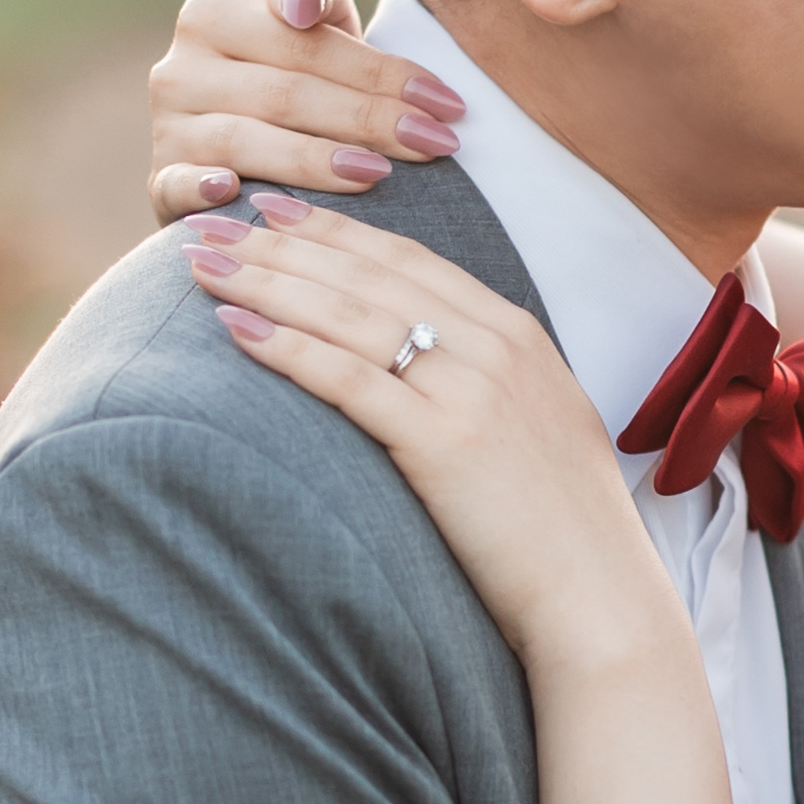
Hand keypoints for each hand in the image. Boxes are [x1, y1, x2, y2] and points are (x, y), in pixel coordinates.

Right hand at [148, 0, 467, 218]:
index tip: (446, 102)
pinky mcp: (160, 180)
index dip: (381, 72)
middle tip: (437, 143)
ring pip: (246, 141)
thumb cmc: (293, 67)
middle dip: (370, 120)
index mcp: (212, 12)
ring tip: (380, 174)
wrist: (246, 138)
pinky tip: (238, 193)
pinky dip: (203, 190)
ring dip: (317, 161)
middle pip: (287, 94)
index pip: (307, 43)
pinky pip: (178, 185)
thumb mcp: (309, 13)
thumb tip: (299, 7)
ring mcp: (166, 126)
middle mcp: (178, 66)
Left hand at [185, 212, 670, 683]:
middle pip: (368, 273)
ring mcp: (470, 390)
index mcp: (516, 332)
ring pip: (349, 314)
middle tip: (214, 223)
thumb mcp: (536, 425)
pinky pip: (348, 379)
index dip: (334, 228)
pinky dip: (287, 348)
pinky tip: (234, 329)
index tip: (275, 210)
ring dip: (269, 281)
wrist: (598, 594)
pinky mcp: (443, 442)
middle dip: (283, 242)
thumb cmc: (562, 528)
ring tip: (205, 264)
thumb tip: (427, 368)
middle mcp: (494, 345)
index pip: (407, 259)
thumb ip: (488, 381)